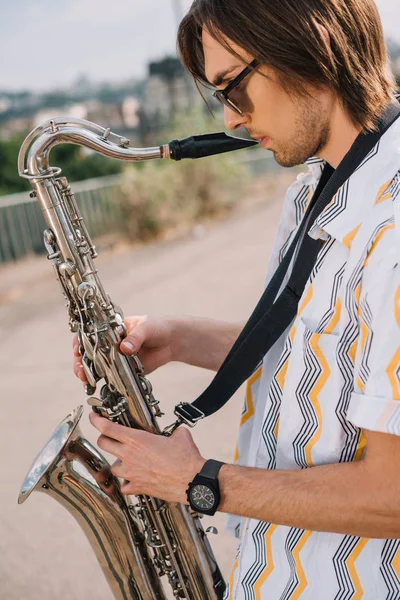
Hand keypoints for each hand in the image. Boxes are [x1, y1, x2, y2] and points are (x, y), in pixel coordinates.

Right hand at [73, 315, 174, 382]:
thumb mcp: (145, 327)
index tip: (78, 350)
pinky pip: (111, 377)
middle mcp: (110, 344)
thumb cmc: (156, 327)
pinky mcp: (124, 370)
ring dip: (87, 373)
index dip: (80, 342)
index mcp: (111, 329)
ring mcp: (116, 358)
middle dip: (80, 362)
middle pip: (88, 353)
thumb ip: (135, 337)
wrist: (171, 341)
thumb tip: (124, 348)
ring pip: (96, 367)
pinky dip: (103, 383)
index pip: (90, 334)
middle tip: (80, 369)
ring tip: (85, 379)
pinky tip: (95, 388)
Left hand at [89, 412, 204, 501]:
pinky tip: (134, 479)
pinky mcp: (137, 487)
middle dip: (104, 438)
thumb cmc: (186, 459)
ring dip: (118, 462)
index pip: (107, 427)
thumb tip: (175, 433)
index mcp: (137, 439)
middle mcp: (129, 456)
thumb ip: (172, 432)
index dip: (96, 420)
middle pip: (103, 444)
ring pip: (113, 466)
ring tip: (127, 460)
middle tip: (109, 437)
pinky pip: (124, 486)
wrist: (192, 481)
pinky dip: (127, 482)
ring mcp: (131, 473)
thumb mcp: (180, 435)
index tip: (93, 417)